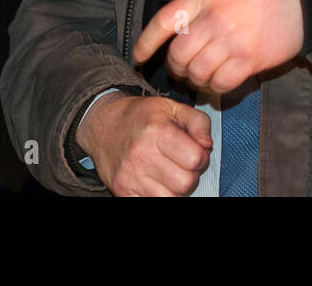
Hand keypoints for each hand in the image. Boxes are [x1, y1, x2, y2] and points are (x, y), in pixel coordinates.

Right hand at [76, 93, 211, 196]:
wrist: (103, 126)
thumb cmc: (142, 116)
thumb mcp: (172, 107)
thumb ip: (198, 122)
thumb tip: (207, 145)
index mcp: (158, 130)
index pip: (196, 158)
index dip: (201, 156)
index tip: (194, 151)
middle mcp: (142, 154)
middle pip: (186, 183)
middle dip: (190, 175)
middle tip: (181, 164)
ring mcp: (130, 176)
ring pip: (172, 198)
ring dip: (176, 189)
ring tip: (169, 174)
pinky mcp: (122, 192)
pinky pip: (153, 203)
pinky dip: (160, 196)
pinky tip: (156, 182)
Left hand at [132, 0, 303, 94]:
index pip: (164, 22)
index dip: (147, 42)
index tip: (139, 56)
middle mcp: (214, 19)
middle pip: (178, 54)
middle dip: (175, 67)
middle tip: (181, 68)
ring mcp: (232, 41)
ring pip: (198, 72)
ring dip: (195, 79)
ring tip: (201, 75)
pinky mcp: (250, 60)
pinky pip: (221, 83)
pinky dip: (215, 88)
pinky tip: (218, 82)